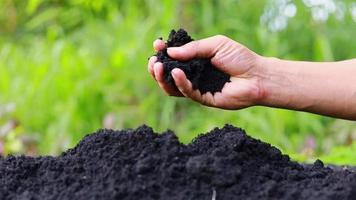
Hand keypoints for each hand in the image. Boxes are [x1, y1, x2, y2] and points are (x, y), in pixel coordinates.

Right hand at [148, 35, 264, 109]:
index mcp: (196, 61)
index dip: (164, 52)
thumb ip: (194, 49)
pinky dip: (180, 83)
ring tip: (158, 67)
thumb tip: (171, 51)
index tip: (157, 45)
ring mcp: (197, 88)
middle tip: (153, 61)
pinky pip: (187, 92)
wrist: (257, 76)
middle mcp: (194, 75)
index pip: (174, 58)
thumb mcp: (215, 45)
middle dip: (157, 68)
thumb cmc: (239, 58)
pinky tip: (177, 73)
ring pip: (173, 87)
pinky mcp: (203, 99)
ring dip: (163, 78)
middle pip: (169, 75)